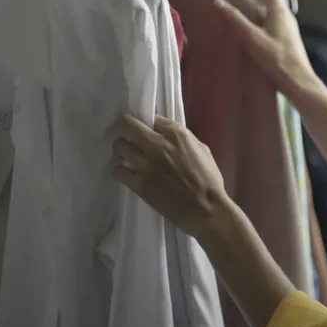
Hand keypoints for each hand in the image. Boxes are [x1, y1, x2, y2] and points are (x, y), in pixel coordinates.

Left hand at [112, 114, 229, 240]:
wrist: (205, 208)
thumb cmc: (210, 180)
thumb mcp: (203, 151)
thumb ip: (185, 140)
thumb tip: (170, 137)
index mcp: (177, 134)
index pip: (153, 118)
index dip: (148, 122)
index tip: (146, 128)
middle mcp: (157, 144)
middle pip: (129, 126)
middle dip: (124, 126)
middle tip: (126, 134)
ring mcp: (145, 163)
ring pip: (119, 146)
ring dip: (121, 149)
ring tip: (126, 156)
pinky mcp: (138, 182)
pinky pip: (117, 170)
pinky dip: (120, 171)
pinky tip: (126, 174)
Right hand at [215, 0, 315, 98]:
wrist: (298, 82)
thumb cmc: (278, 60)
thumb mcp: (253, 39)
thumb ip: (236, 20)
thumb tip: (219, 2)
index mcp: (279, 11)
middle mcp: (284, 15)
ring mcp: (285, 26)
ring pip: (268, 5)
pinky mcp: (284, 36)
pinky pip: (268, 16)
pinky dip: (256, 11)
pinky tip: (247, 20)